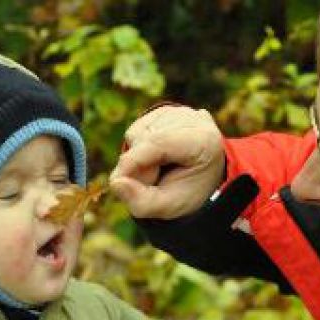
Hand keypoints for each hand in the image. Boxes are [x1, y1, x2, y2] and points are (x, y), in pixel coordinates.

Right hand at [109, 105, 224, 218]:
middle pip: (145, 138)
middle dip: (138, 165)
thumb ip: (142, 201)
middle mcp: (193, 120)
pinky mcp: (164, 112)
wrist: (201, 179)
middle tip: (153, 183)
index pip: (159, 142)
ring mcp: (179, 112)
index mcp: (204, 141)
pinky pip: (135, 130)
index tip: (118, 182)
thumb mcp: (169, 207)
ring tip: (158, 171)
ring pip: (136, 133)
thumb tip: (115, 182)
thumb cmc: (187, 193)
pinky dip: (139, 149)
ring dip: (137, 158)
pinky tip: (156, 158)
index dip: (134, 161)